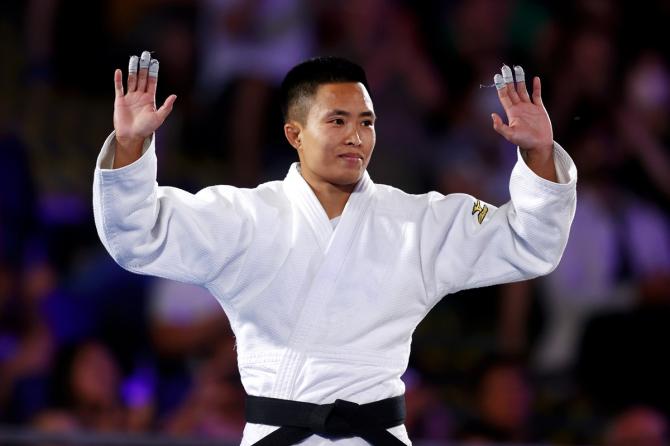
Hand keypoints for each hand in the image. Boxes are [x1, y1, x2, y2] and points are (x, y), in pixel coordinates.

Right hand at [113, 51, 175, 158]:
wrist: (132, 136)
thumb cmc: (147, 128)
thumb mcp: (159, 118)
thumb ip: (166, 107)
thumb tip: (174, 96)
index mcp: (150, 98)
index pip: (152, 81)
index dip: (153, 72)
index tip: (154, 62)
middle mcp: (140, 95)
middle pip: (142, 78)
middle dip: (144, 66)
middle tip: (145, 55)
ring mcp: (130, 97)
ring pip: (132, 80)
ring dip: (133, 69)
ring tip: (134, 58)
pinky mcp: (120, 101)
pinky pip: (119, 88)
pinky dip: (118, 79)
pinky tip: (119, 71)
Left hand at [492, 65, 556, 180]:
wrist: (539, 145)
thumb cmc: (524, 141)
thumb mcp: (509, 135)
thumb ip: (500, 126)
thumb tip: (492, 115)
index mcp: (511, 112)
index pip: (504, 96)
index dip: (500, 86)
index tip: (497, 76)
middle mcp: (519, 108)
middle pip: (512, 90)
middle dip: (509, 79)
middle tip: (505, 68)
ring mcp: (529, 107)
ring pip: (523, 90)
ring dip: (520, 80)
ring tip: (518, 68)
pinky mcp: (539, 108)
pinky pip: (537, 95)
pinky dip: (536, 87)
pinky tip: (535, 79)